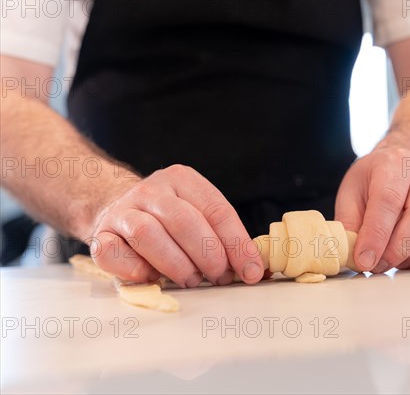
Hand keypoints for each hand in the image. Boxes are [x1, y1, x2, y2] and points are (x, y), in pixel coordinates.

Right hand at [87, 164, 263, 286]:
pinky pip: (114, 253)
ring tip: (191, 280)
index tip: (252, 271)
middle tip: (219, 277)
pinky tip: (152, 277)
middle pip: (185, 221)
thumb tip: (257, 271)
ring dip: (176, 265)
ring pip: (149, 235)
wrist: (114, 206)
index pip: (217, 211)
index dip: (237, 244)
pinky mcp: (101, 235)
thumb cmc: (168, 219)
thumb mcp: (199, 215)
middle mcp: (152, 190)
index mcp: (183, 180)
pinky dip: (136, 270)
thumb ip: (225, 239)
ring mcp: (123, 211)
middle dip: (208, 255)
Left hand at [335, 147, 409, 272]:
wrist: (402, 168)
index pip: (389, 199)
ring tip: (397, 261)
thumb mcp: (351, 194)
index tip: (365, 260)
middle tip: (380, 265)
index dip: (376, 235)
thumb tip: (353, 255)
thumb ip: (349, 223)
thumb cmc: (374, 182)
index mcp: (394, 163)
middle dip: (399, 249)